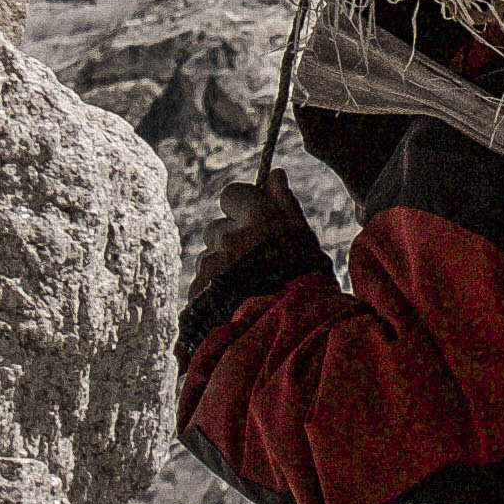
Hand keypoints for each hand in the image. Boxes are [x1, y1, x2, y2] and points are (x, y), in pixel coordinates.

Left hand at [190, 172, 309, 288]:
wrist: (287, 329)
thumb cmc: (304, 278)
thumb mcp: (303, 237)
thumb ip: (285, 203)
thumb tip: (274, 174)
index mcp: (258, 219)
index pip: (231, 193)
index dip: (240, 204)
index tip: (251, 218)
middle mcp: (230, 237)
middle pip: (217, 227)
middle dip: (229, 239)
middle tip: (252, 260)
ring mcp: (211, 264)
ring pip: (209, 256)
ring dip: (221, 265)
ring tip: (245, 285)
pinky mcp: (198, 289)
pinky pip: (201, 281)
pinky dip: (213, 288)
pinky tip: (233, 300)